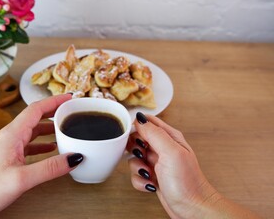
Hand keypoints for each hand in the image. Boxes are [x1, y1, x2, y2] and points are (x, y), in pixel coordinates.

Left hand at [0, 94, 83, 218]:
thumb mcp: (22, 178)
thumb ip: (50, 168)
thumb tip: (74, 157)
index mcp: (12, 134)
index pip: (36, 109)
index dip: (54, 101)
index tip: (69, 97)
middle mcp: (10, 136)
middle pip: (35, 116)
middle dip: (54, 111)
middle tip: (70, 110)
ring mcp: (9, 145)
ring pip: (33, 129)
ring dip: (49, 127)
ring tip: (65, 128)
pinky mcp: (9, 156)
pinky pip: (29, 143)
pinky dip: (42, 142)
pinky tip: (51, 148)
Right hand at [127, 113, 259, 218]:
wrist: (192, 210)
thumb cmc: (188, 183)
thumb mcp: (170, 152)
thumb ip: (154, 133)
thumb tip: (140, 118)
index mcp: (169, 137)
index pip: (147, 122)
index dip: (136, 128)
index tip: (135, 139)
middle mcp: (162, 148)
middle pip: (137, 140)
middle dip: (134, 150)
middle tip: (142, 157)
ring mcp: (157, 163)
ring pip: (134, 158)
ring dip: (137, 168)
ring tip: (149, 174)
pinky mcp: (152, 177)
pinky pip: (136, 174)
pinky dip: (140, 181)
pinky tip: (150, 184)